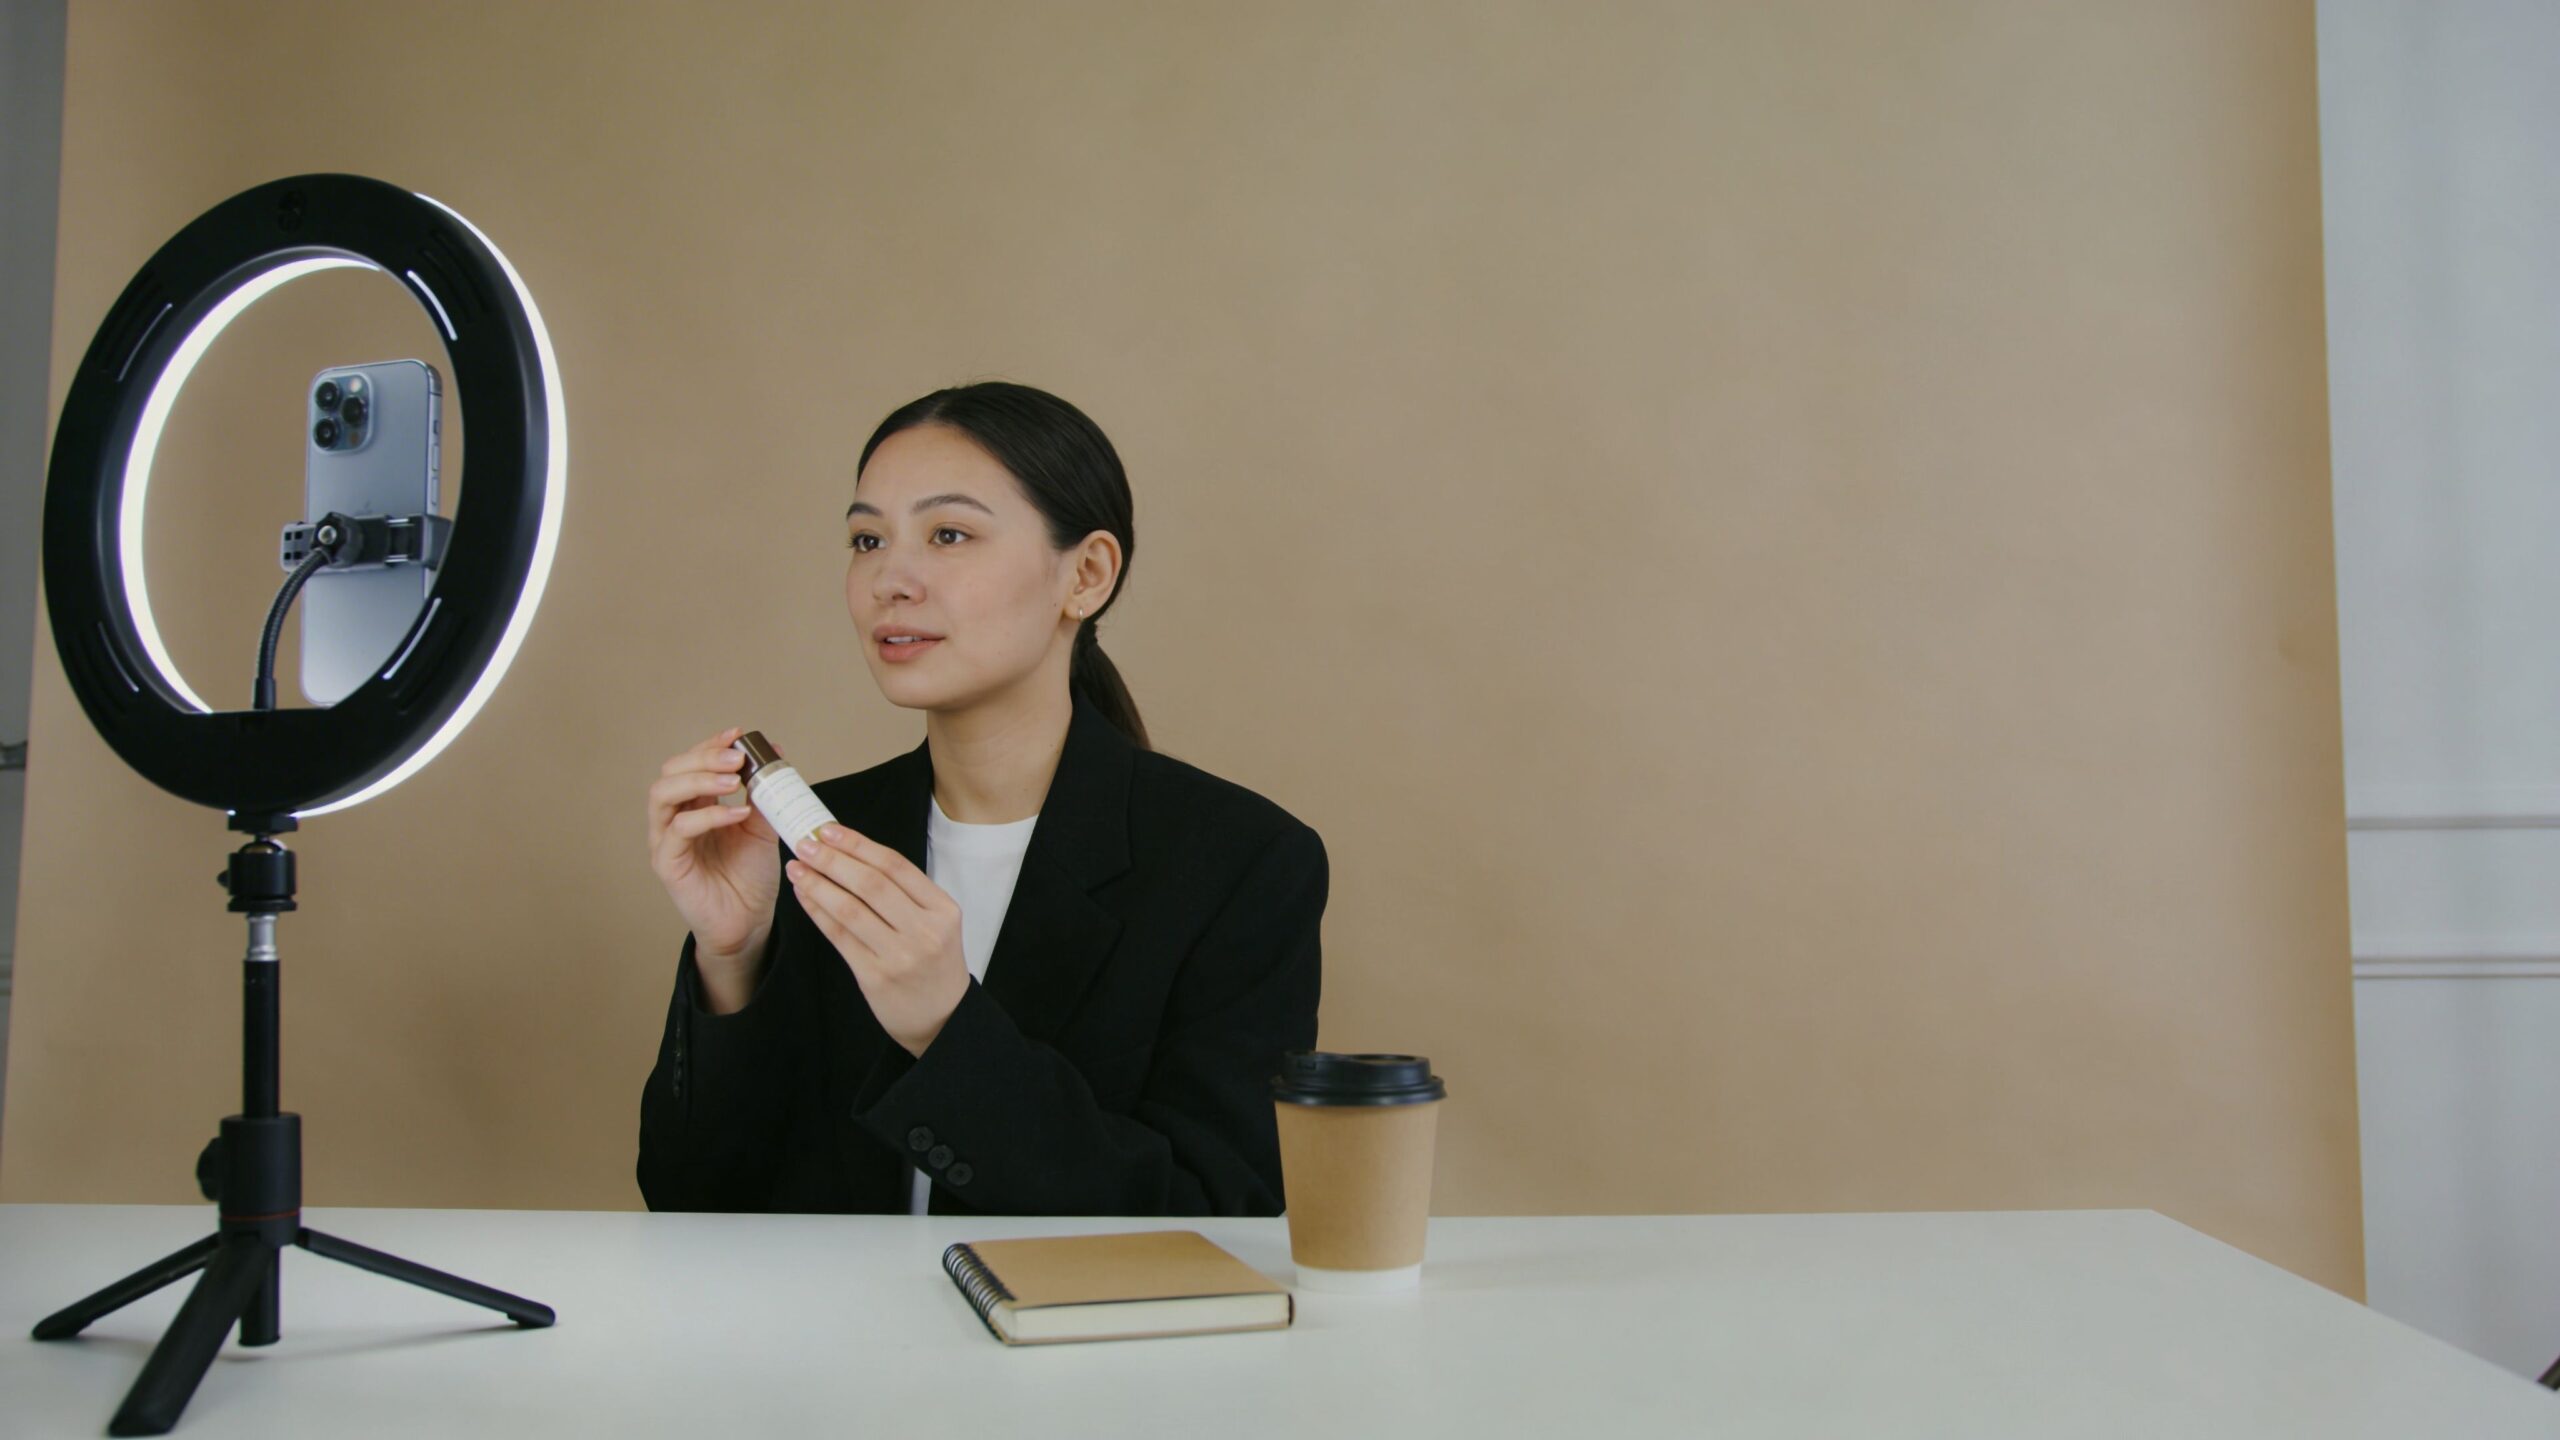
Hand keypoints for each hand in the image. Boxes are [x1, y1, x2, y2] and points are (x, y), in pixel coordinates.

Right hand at [647, 726, 780, 985]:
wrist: (749, 921)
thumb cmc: (750, 875)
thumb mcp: (763, 826)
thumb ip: (764, 793)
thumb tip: (776, 754)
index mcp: (694, 804)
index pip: (691, 763)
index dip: (711, 745)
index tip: (738, 735)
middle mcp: (674, 818)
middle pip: (671, 772)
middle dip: (702, 757)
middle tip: (735, 759)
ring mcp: (666, 840)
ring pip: (663, 795)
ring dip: (698, 780)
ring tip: (733, 780)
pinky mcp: (667, 864)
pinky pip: (679, 830)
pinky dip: (709, 816)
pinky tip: (738, 813)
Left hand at [786, 823, 969, 1056]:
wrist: (942, 1018)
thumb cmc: (933, 963)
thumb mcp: (936, 923)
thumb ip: (904, 893)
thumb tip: (851, 853)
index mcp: (942, 909)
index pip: (896, 866)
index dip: (858, 844)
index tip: (829, 830)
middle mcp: (924, 931)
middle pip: (871, 884)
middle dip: (833, 859)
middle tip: (805, 843)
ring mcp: (900, 956)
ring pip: (851, 909)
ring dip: (819, 884)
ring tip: (796, 868)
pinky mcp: (876, 977)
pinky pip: (840, 937)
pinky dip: (819, 913)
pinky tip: (805, 897)